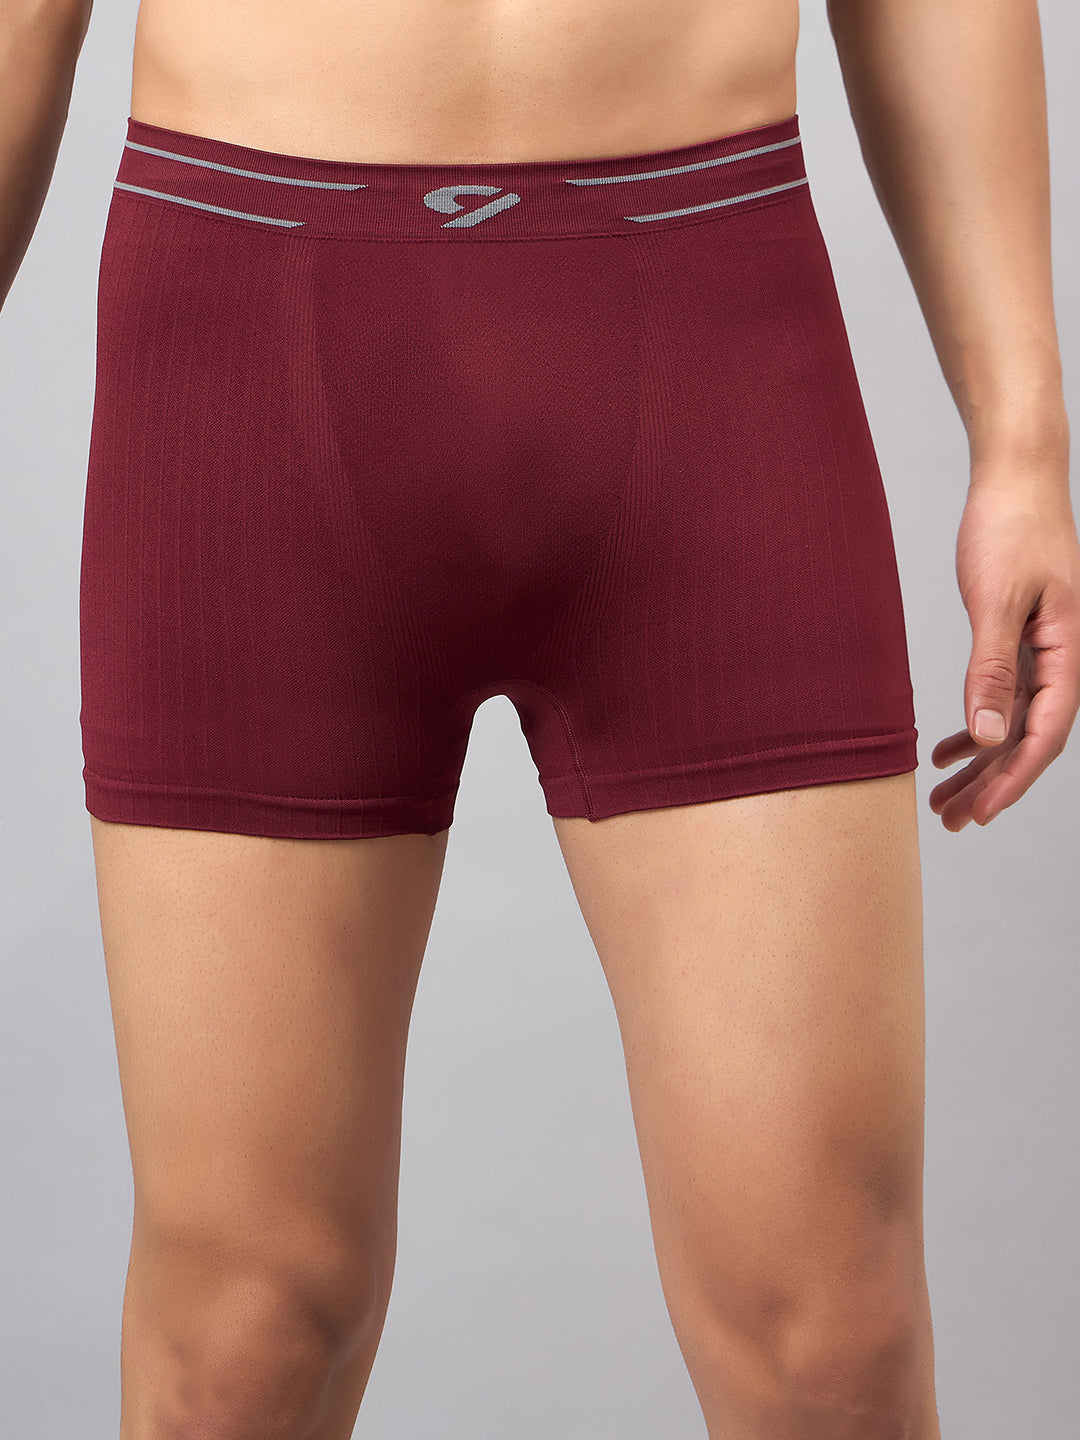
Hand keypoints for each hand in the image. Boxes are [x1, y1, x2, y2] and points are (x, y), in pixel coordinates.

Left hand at [929, 474, 1079, 830]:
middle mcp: (1062, 658)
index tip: (981, 813)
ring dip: (980, 764)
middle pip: (1028, 739)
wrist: (1016, 477)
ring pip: (1012, 724)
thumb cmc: (1011, 528)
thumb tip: (992, 736)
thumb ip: (992, 670)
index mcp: (1067, 651)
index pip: (1045, 733)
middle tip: (951, 822)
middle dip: (991, 785)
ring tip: (942, 801)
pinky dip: (975, 727)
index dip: (1014, 778)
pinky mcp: (1020, 639)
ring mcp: (1043, 651)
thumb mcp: (995, 602)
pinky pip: (1001, 698)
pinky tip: (947, 751)